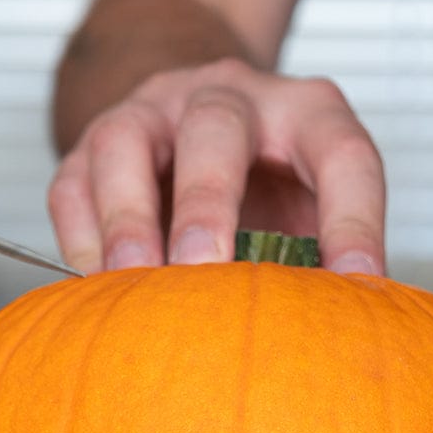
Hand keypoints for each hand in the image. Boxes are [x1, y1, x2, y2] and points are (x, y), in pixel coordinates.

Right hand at [48, 57, 385, 274]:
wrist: (194, 122)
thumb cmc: (268, 187)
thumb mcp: (311, 209)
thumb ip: (321, 258)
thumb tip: (333, 335)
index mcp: (305, 114)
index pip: (342, 155)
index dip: (354, 221)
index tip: (359, 283)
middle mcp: (228, 97)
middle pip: (215, 128)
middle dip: (207, 203)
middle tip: (203, 268)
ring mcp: (152, 113)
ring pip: (124, 144)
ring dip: (128, 220)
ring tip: (135, 284)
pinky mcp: (91, 142)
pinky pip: (73, 184)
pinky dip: (84, 240)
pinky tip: (103, 286)